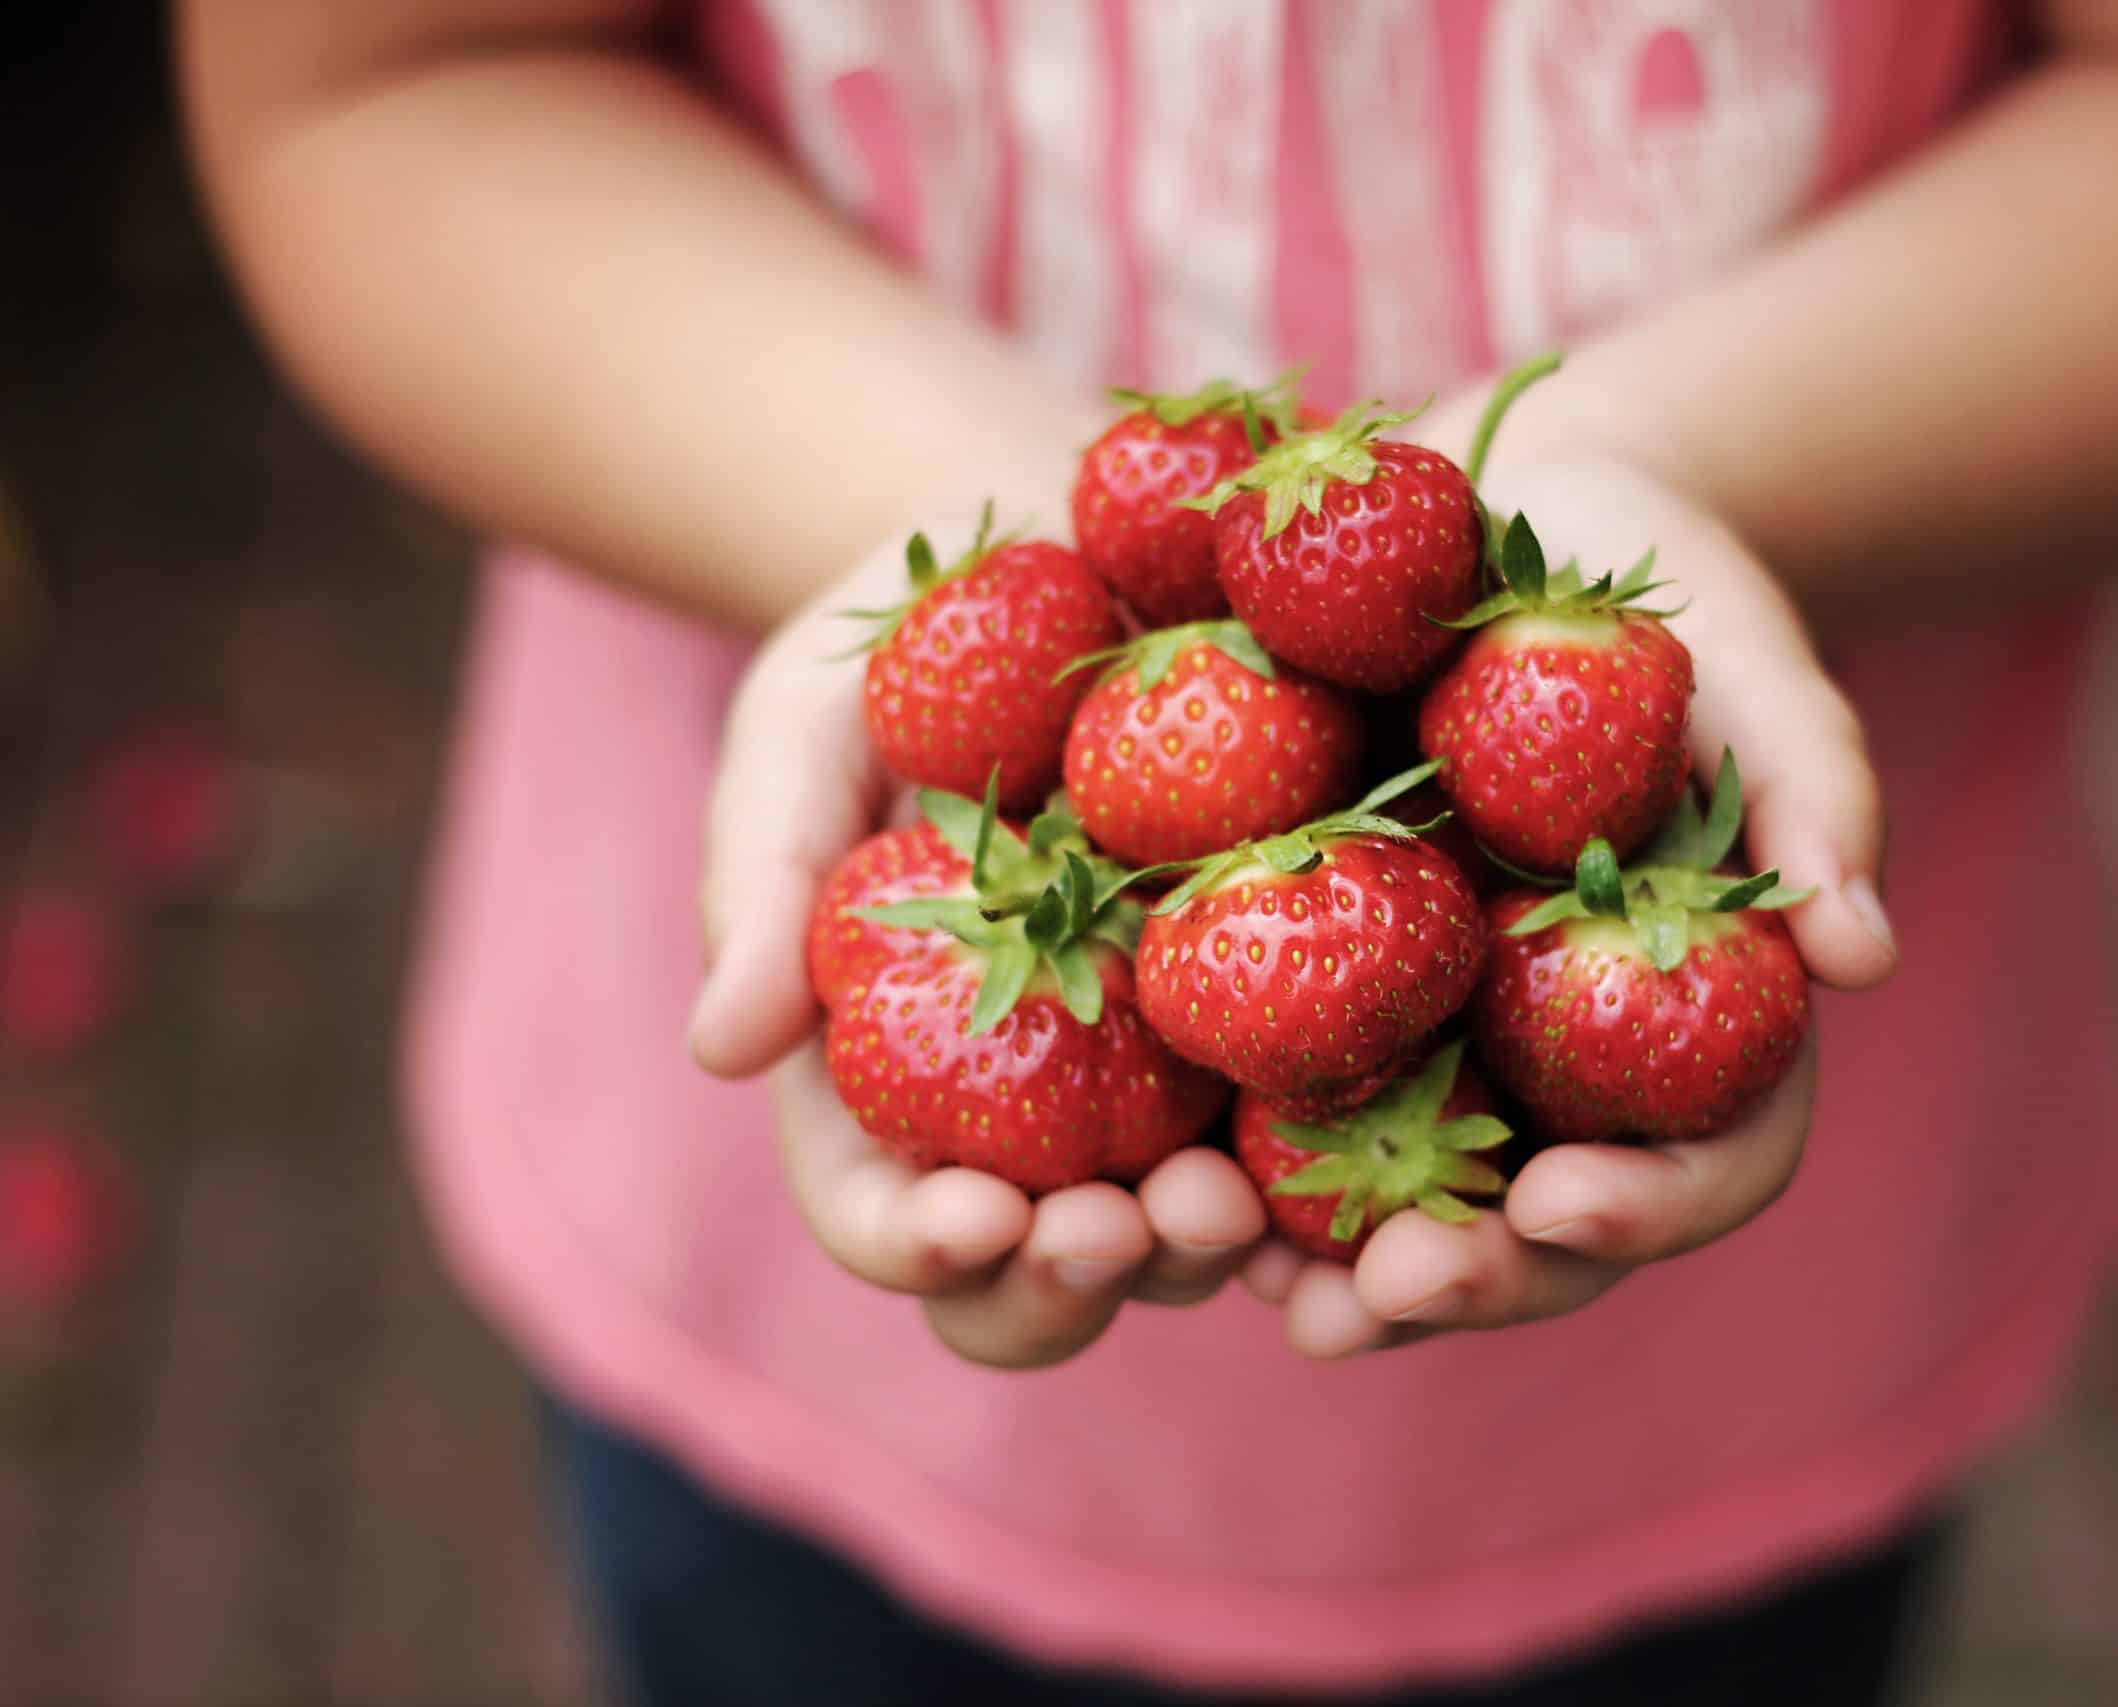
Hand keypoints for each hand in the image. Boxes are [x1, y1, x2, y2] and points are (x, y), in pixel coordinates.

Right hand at [686, 501, 1270, 1369]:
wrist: (1070, 551)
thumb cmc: (901, 648)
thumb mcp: (801, 732)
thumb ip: (760, 881)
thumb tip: (721, 1051)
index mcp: (893, 1072)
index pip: (884, 1214)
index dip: (917, 1248)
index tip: (967, 1222)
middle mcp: (1029, 1109)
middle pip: (1037, 1271)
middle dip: (1070, 1284)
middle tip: (1116, 1232)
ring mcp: (1166, 1077)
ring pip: (1181, 1232)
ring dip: (1203, 1248)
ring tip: (1232, 1197)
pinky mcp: (1285, 1012)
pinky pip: (1316, 1124)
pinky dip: (1328, 1171)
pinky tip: (1359, 1151)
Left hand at [1241, 450, 1899, 1357]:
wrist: (1499, 525)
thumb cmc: (1654, 596)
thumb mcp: (1748, 667)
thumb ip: (1814, 794)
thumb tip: (1866, 957)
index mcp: (1702, 1020)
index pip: (1714, 1157)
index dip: (1653, 1207)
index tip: (1563, 1203)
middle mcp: (1574, 1066)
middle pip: (1550, 1230)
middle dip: (1480, 1279)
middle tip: (1390, 1293)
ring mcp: (1451, 1046)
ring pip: (1413, 1207)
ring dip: (1346, 1273)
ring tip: (1263, 1290)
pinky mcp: (1324, 999)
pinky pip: (1287, 1109)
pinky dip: (1241, 1165)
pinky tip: (1173, 1186)